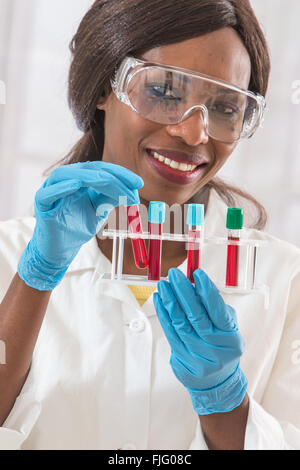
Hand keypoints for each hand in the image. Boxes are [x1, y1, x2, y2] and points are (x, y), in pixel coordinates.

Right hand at [18, 161, 142, 290]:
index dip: (120, 173)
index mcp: (79, 180)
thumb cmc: (76, 228)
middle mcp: (65, 181)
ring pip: (66, 174)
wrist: (59, 250)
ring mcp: (51, 190)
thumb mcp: (99, 211)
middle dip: (111, 176)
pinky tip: (76, 185)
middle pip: (87, 169)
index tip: (139, 183)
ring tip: (106, 180)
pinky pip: (48, 192)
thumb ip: (111, 199)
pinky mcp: (41, 203)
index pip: (100, 169)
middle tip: (130, 189)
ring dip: (88, 176)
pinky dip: (61, 187)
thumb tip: (132, 191)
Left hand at [153, 268, 247, 414]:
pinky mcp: (183, 362)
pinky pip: (170, 334)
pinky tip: (160, 301)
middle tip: (174, 275)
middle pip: (196, 317)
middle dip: (183, 292)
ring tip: (163, 286)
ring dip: (169, 302)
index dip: (207, 291)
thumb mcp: (226, 327)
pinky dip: (164, 315)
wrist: (217, 382)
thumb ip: (214, 307)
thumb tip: (197, 284)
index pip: (218, 311)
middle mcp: (216, 349)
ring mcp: (199, 358)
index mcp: (231, 338)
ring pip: (180, 325)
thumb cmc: (221, 346)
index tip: (197, 273)